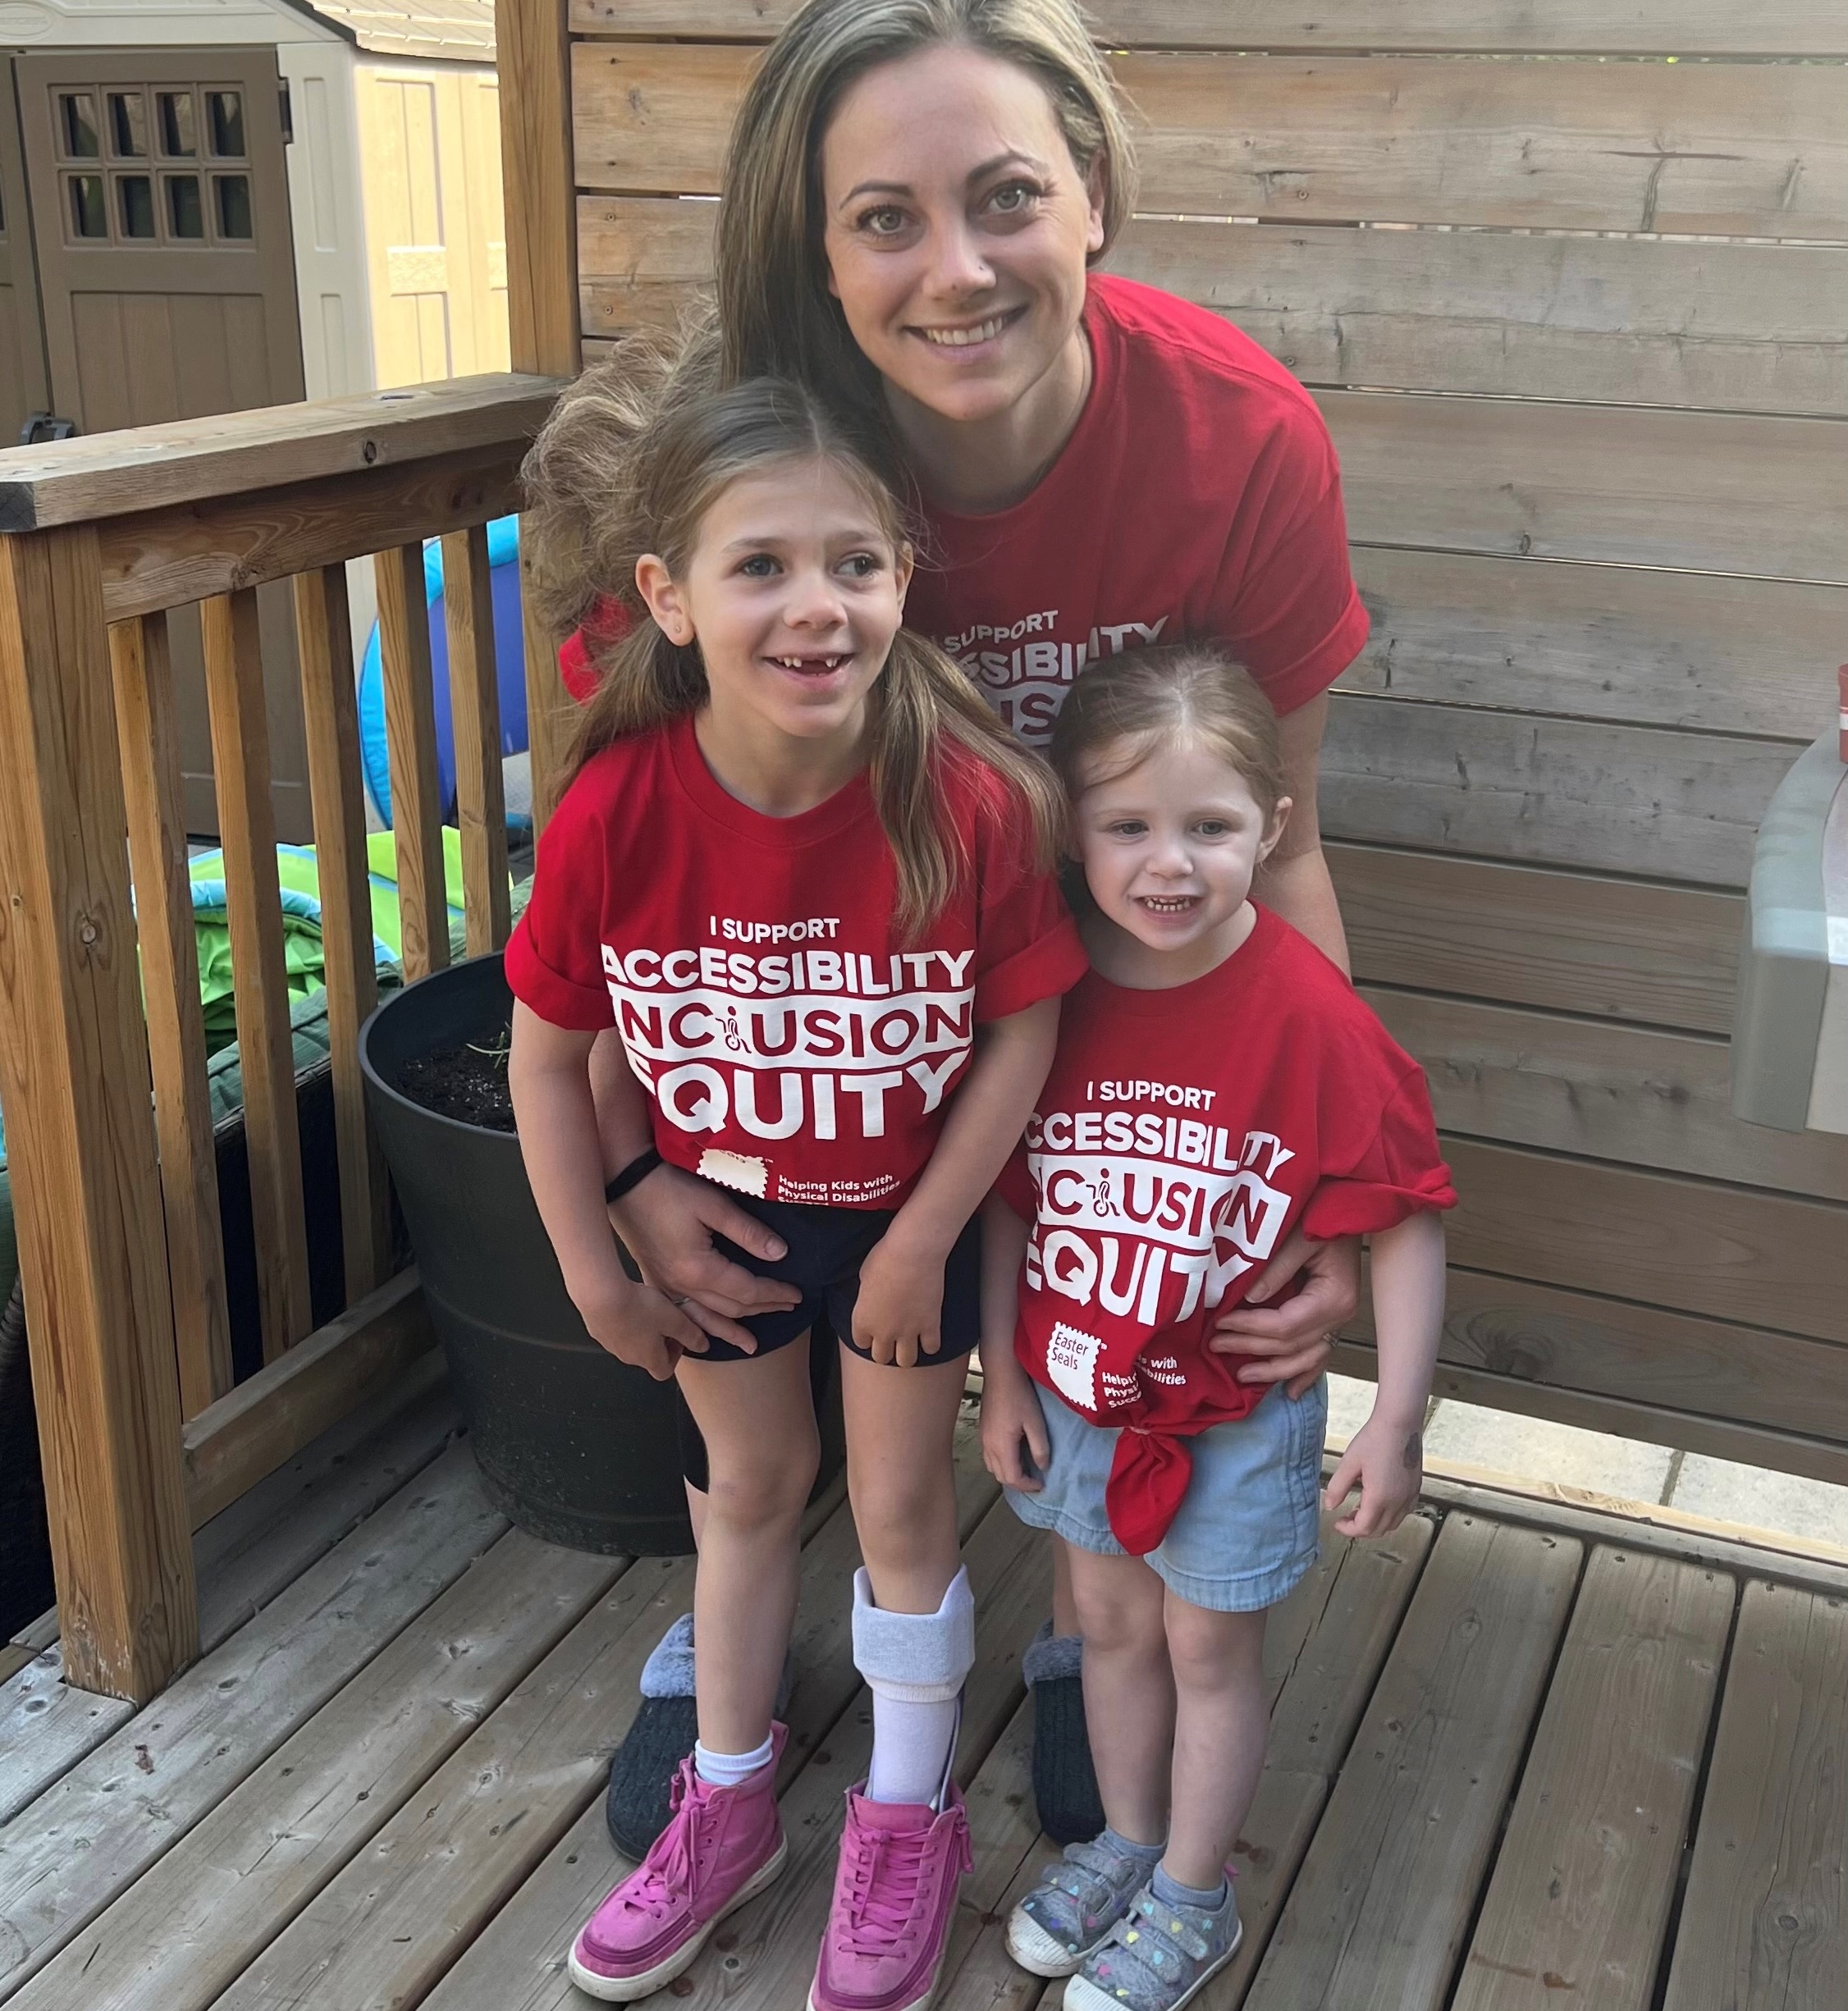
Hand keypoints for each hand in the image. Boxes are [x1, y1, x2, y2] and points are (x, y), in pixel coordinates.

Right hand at [574, 1276, 710, 1382]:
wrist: (600, 1295)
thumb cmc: (637, 1308)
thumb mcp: (674, 1320)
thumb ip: (691, 1334)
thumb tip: (702, 1345)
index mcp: (648, 1358)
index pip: (664, 1371)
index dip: (675, 1357)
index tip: (678, 1338)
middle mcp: (627, 1356)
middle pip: (647, 1356)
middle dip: (659, 1340)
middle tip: (665, 1320)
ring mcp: (610, 1345)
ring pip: (631, 1342)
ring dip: (642, 1329)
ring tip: (647, 1308)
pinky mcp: (598, 1330)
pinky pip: (616, 1330)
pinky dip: (624, 1321)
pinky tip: (628, 1302)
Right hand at [608, 1162, 799, 1349]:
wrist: (623, 1181)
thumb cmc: (668, 1188)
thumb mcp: (713, 1205)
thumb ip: (747, 1232)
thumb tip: (780, 1254)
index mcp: (699, 1269)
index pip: (747, 1291)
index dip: (774, 1293)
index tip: (797, 1294)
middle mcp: (681, 1285)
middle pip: (730, 1308)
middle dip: (762, 1309)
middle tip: (787, 1309)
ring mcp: (665, 1285)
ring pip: (704, 1317)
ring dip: (730, 1330)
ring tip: (749, 1345)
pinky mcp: (653, 1278)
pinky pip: (681, 1312)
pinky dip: (698, 1326)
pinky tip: (702, 1334)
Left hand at [852, 1228, 946, 1367]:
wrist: (913, 1253)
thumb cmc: (885, 1258)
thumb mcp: (864, 1276)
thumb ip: (867, 1297)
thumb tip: (873, 1299)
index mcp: (862, 1319)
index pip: (861, 1343)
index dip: (867, 1338)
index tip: (873, 1332)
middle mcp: (883, 1331)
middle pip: (881, 1357)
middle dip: (885, 1350)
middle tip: (892, 1339)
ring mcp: (908, 1332)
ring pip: (906, 1361)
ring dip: (907, 1354)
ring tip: (910, 1343)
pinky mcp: (930, 1326)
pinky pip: (931, 1349)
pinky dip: (931, 1345)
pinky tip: (929, 1336)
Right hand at [980, 1367, 1048, 1490]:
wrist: (1000, 1374)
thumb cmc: (1019, 1395)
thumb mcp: (1035, 1422)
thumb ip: (1040, 1447)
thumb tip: (1042, 1467)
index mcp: (1002, 1446)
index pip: (1013, 1478)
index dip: (1028, 1486)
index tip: (1041, 1484)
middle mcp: (989, 1446)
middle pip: (1001, 1477)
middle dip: (1018, 1483)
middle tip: (1034, 1480)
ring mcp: (983, 1439)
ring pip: (992, 1468)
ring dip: (1008, 1474)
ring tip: (1024, 1469)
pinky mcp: (983, 1431)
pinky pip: (989, 1457)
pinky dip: (1001, 1463)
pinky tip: (1013, 1454)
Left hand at [1209, 1231, 1360, 1397]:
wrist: (1350, 1211)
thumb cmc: (1323, 1217)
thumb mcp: (1299, 1237)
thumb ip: (1276, 1268)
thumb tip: (1249, 1298)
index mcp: (1333, 1297)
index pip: (1285, 1325)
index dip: (1250, 1328)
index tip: (1220, 1324)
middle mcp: (1340, 1315)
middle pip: (1291, 1344)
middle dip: (1251, 1347)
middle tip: (1215, 1346)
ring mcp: (1340, 1321)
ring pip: (1305, 1357)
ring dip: (1273, 1369)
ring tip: (1242, 1375)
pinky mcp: (1335, 1320)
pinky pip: (1320, 1355)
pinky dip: (1304, 1374)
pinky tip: (1289, 1391)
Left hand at [1322, 1412, 1422, 1537]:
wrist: (1400, 1423)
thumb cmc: (1374, 1439)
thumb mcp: (1349, 1463)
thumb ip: (1338, 1487)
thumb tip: (1329, 1506)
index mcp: (1379, 1498)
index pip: (1363, 1528)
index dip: (1348, 1530)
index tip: (1338, 1522)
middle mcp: (1397, 1502)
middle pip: (1379, 1530)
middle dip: (1360, 1529)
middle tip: (1346, 1517)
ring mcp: (1409, 1496)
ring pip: (1393, 1524)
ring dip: (1376, 1524)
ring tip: (1360, 1510)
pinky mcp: (1415, 1489)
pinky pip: (1404, 1513)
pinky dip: (1391, 1516)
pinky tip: (1380, 1503)